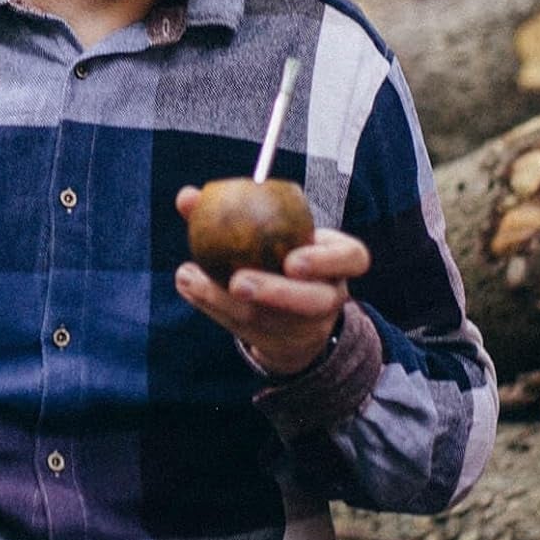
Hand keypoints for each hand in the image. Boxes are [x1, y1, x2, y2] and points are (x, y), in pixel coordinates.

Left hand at [174, 185, 369, 376]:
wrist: (293, 307)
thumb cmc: (282, 251)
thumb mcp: (276, 229)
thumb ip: (234, 208)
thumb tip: (187, 196)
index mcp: (338, 260)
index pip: (352, 258)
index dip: (327, 261)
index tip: (292, 261)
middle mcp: (329, 295)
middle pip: (314, 301)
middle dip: (276, 293)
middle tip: (238, 281)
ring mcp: (307, 325)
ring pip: (274, 323)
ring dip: (230, 304)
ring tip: (195, 281)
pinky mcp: (280, 344)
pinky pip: (248, 332)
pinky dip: (214, 307)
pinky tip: (190, 286)